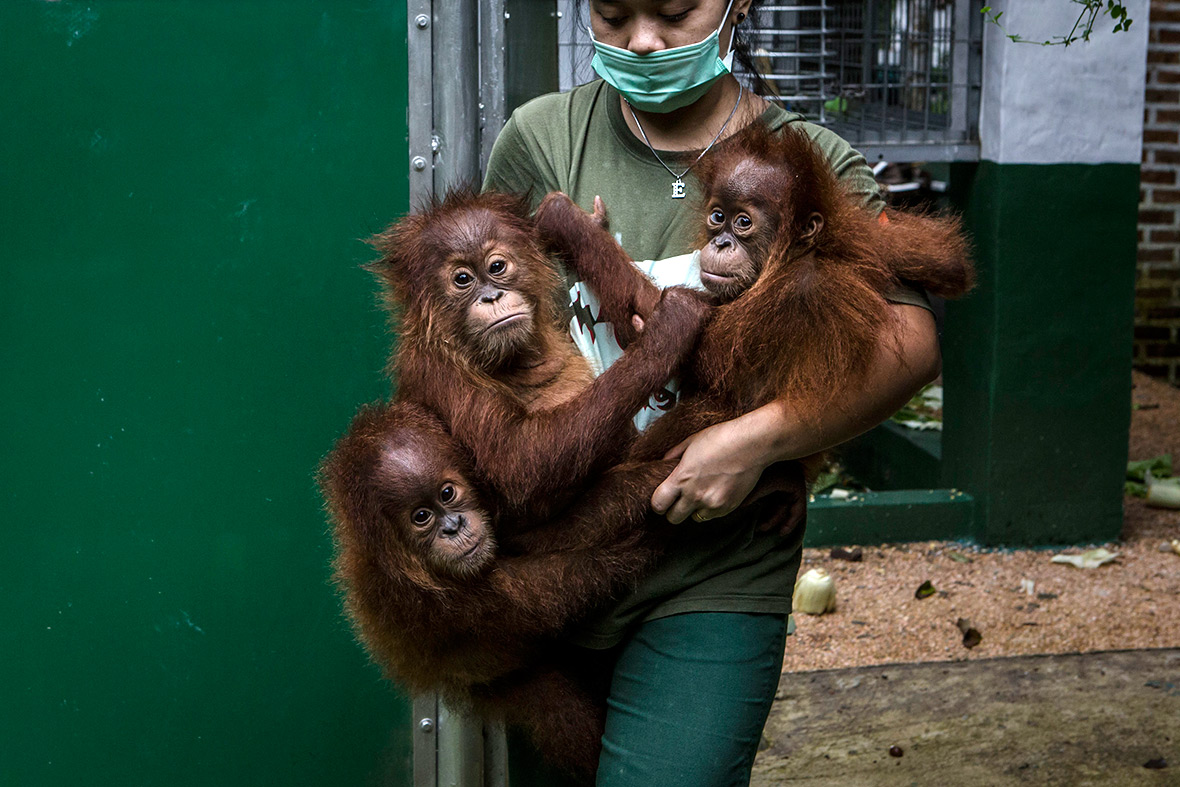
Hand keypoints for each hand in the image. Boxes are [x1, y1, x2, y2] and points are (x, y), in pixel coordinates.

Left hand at [650, 419, 769, 523]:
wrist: (753, 443)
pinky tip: (717, 491)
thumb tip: (664, 464)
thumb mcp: (691, 441)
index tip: (662, 500)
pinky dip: (711, 508)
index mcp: (682, 478)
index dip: (658, 504)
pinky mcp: (728, 507)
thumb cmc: (721, 437)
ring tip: (702, 492)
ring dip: (694, 509)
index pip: (658, 504)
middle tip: (679, 500)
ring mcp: (712, 503)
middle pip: (673, 518)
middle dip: (673, 510)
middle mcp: (695, 495)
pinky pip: (712, 515)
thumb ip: (674, 456)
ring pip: (694, 518)